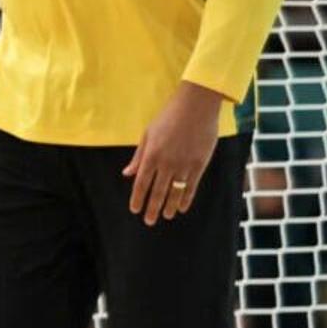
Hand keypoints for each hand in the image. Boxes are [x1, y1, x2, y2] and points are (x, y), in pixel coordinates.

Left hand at [126, 85, 226, 224]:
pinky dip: (186, 198)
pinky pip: (191, 185)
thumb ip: (138, 156)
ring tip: (165, 216)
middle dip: (152, 208)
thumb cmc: (168, 117)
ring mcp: (184, 164)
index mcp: (151, 155)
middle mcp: (166, 162)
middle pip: (157, 191)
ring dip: (169, 206)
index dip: (138, 198)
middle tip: (148, 221)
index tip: (135, 209)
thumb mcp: (147, 134)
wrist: (196, 106)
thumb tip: (127, 174)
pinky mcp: (200, 163)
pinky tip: (181, 207)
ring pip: (174, 191)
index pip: (141, 183)